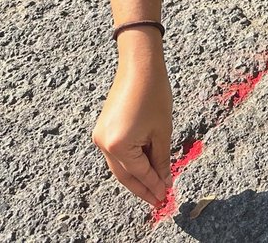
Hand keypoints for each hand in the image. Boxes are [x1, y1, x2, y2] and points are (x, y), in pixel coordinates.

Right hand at [92, 36, 173, 206]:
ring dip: (137, 177)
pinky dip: (131, 162)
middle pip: (126, 175)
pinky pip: (117, 154)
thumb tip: (164, 181)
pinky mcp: (103, 129)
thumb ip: (162, 160)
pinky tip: (145, 167)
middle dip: (143, 188)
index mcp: (119, 146)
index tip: (167, 197)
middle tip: (159, 200)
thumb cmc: (154, 94)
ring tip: (155, 187)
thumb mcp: (162, 131)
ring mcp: (100, 136)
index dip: (155, 186)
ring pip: (120, 166)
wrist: (139, 65)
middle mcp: (104, 144)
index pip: (140, 174)